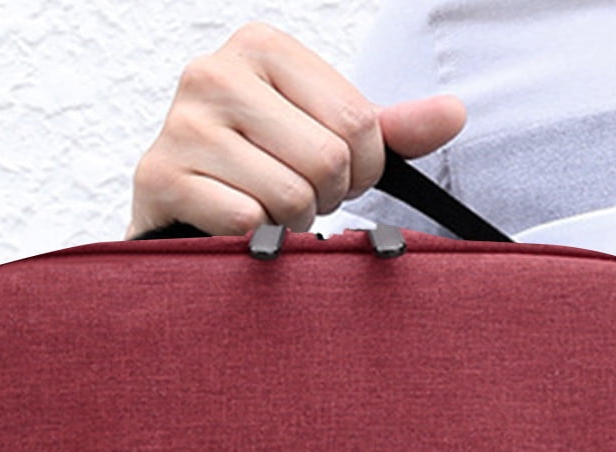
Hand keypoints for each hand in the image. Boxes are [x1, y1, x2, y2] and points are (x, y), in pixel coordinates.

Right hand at [128, 20, 466, 237]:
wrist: (177, 206)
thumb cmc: (257, 166)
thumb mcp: (326, 135)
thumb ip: (389, 128)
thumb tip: (455, 114)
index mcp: (262, 47)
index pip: (357, 124)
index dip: (363, 170)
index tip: (337, 177)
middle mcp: (215, 72)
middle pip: (327, 160)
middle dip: (324, 198)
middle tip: (299, 198)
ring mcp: (182, 122)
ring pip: (289, 195)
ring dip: (289, 222)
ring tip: (265, 209)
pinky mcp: (160, 176)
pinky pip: (246, 221)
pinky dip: (252, 239)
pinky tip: (233, 227)